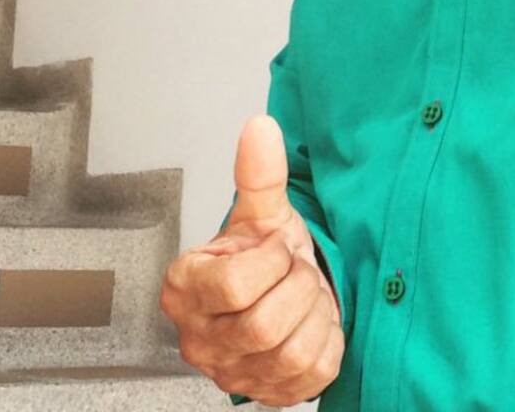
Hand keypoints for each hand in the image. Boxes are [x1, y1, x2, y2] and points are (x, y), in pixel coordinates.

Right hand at [159, 114, 344, 404]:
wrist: (281, 291)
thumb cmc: (266, 252)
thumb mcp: (262, 212)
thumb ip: (260, 173)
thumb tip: (259, 128)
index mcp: (188, 287)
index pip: (233, 284)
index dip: (271, 261)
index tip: (276, 248)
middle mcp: (200, 337)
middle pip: (263, 324)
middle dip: (297, 288)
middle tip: (295, 273)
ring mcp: (231, 371)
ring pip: (289, 352)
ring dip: (314, 316)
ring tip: (304, 297)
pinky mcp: (267, 393)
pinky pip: (311, 375)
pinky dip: (327, 345)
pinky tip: (314, 324)